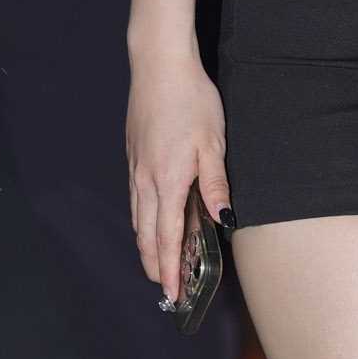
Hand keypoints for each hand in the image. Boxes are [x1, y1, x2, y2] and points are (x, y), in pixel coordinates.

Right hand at [128, 54, 232, 302]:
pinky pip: (136, 200)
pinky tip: (149, 224)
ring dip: (147, 246)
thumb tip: (223, 219)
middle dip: (155, 265)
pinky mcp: (134, 157)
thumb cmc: (190, 99)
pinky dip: (142, 222)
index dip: (170, 269)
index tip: (172, 293)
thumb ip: (215, 184)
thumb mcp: (212, 142)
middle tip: (165, 289)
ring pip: (139, 219)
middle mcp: (146, 181)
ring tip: (157, 265)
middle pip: (147, 236)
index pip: (168, 238)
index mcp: (167, 181)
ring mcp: (136, 169)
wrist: (159, 65)